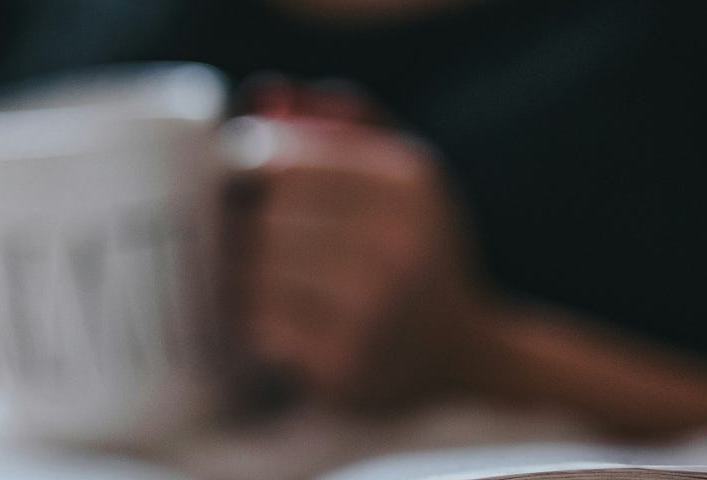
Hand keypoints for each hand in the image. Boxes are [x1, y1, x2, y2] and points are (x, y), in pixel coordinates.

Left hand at [231, 81, 499, 410]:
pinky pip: (257, 324)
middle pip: (266, 216)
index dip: (246, 172)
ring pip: (254, 271)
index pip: (283, 160)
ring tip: (261, 280)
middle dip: (245, 227)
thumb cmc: (416, 252)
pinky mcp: (342, 364)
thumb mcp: (403, 175)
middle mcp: (395, 242)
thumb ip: (341, 123)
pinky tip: (274, 320)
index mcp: (406, 182)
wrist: (463, 357)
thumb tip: (264, 95)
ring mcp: (370, 308)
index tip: (245, 190)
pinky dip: (252, 320)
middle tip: (247, 240)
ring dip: (243, 276)